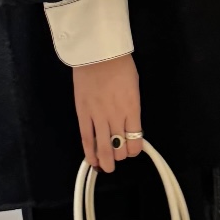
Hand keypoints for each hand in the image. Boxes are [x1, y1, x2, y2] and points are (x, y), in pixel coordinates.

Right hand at [72, 53, 142, 171]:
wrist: (97, 52)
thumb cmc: (120, 65)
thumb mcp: (133, 87)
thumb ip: (131, 107)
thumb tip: (128, 123)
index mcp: (132, 108)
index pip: (136, 140)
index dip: (134, 150)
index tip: (131, 149)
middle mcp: (116, 116)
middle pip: (120, 147)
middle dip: (119, 158)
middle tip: (117, 159)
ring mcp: (98, 116)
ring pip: (103, 147)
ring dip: (105, 161)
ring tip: (105, 167)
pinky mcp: (83, 113)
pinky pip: (86, 138)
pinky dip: (89, 152)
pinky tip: (91, 161)